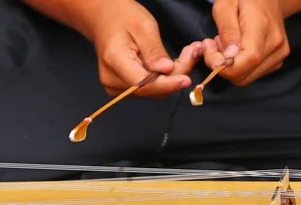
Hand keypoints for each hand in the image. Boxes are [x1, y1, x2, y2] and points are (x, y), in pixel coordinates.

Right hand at [83, 0, 202, 96]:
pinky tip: (173, 62)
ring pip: (153, 90)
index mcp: (115, 61)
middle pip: (151, 88)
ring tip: (188, 54)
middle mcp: (112, 79)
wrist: (106, 19)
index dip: (166, 84)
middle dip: (176, 75)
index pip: (143, 84)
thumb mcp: (143, 26)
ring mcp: (117, 87)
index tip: (187, 79)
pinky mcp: (124, 88)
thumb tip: (166, 70)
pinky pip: (150, 88)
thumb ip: (154, 51)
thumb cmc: (123, 18)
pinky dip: (165, 77)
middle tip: (194, 53)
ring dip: (173, 76)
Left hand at [205, 0, 289, 86]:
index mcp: (263, 26)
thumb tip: (229, 57)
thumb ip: (227, 31)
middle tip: (212, 45)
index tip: (208, 50)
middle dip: (221, 66)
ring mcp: (279, 54)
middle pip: (244, 74)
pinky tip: (235, 50)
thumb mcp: (225, 6)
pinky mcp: (277, 60)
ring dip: (229, 67)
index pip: (248, 59)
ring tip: (225, 44)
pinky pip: (251, 75)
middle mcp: (276, 44)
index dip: (225, 65)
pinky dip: (238, 68)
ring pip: (246, 78)